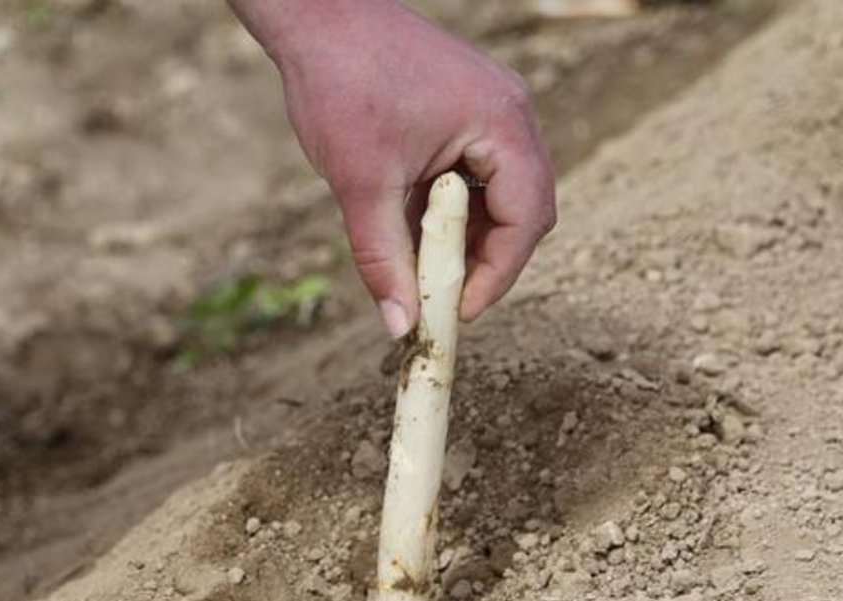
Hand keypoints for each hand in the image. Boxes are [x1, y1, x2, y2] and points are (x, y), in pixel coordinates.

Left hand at [230, 0, 556, 336]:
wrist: (316, 15)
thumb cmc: (341, 82)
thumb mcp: (361, 185)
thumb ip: (384, 260)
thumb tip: (401, 327)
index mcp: (502, 123)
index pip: (527, 219)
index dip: (497, 275)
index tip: (456, 312)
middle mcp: (509, 114)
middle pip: (524, 211)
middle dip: (485, 260)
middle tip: (441, 298)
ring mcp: (489, 109)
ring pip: (498, 197)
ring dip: (463, 237)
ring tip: (416, 265)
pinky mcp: (465, 111)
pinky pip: (474, 175)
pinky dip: (448, 210)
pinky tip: (408, 228)